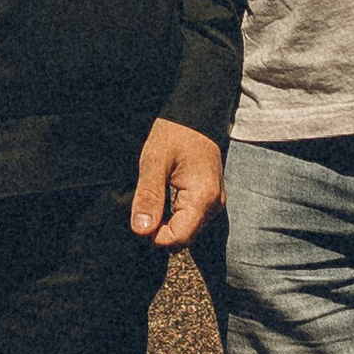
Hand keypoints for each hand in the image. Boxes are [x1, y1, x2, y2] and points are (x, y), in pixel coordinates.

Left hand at [131, 121, 223, 252]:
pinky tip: (161, 201)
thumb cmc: (174, 134)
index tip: (139, 217)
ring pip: (186, 231)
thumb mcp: (154, 161)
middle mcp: (214, 206)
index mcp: (203, 198)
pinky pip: (190, 220)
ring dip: (165, 224)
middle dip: (159, 231)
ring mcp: (214, 204)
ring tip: (151, 200)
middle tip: (142, 207)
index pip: (178, 238)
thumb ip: (149, 196)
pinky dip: (173, 217)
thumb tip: (141, 230)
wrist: (195, 116)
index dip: (154, 236)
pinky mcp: (209, 200)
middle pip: (183, 238)